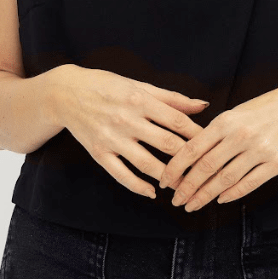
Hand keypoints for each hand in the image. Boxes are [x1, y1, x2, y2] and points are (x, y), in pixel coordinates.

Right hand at [56, 67, 208, 198]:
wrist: (66, 93)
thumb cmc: (107, 86)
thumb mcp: (139, 86)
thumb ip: (172, 98)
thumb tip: (202, 106)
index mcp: (140, 100)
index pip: (177, 121)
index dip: (197, 135)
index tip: (210, 145)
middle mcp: (127, 120)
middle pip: (167, 144)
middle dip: (188, 160)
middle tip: (202, 170)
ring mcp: (112, 138)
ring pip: (147, 164)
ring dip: (168, 177)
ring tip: (181, 184)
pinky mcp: (98, 153)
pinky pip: (121, 175)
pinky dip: (138, 187)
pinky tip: (151, 192)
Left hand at [157, 79, 277, 210]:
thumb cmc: (263, 109)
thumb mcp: (234, 113)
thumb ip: (214, 133)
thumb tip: (188, 157)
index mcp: (225, 121)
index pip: (192, 149)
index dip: (175, 168)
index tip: (165, 181)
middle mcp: (241, 136)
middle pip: (206, 168)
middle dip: (187, 187)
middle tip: (176, 200)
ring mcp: (260, 150)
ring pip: (225, 180)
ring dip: (206, 196)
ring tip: (193, 204)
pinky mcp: (276, 163)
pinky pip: (249, 183)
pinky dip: (232, 194)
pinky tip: (220, 200)